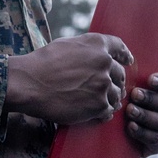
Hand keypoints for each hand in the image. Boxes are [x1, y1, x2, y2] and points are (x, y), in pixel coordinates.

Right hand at [6, 33, 132, 126]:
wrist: (30, 84)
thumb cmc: (43, 63)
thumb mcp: (67, 45)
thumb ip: (87, 49)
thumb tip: (96, 54)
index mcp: (96, 44)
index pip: (119, 47)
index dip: (125, 54)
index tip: (128, 60)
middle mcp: (104, 62)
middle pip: (120, 74)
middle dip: (115, 81)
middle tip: (107, 88)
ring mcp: (103, 85)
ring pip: (116, 94)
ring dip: (109, 98)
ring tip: (99, 103)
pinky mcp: (99, 105)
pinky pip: (109, 111)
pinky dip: (103, 113)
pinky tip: (95, 113)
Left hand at [125, 72, 157, 155]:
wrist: (120, 132)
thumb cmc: (125, 100)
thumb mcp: (128, 86)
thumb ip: (130, 75)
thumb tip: (122, 57)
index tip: (150, 80)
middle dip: (150, 98)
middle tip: (134, 94)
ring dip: (145, 115)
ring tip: (130, 111)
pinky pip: (157, 140)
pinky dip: (144, 133)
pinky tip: (131, 127)